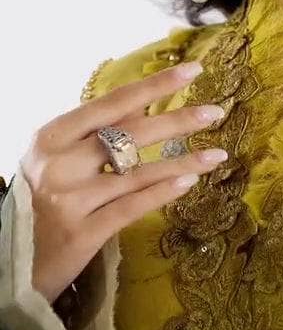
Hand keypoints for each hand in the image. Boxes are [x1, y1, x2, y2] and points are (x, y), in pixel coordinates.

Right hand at [20, 62, 226, 305]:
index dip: (155, 86)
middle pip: (129, 134)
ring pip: (136, 173)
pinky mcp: (81, 234)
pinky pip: (130, 207)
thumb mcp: (57, 158)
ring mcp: (69, 199)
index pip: (112, 103)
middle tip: (216, 112)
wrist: (13, 258)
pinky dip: (161, 192)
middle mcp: (59, 164)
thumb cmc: (41, 200)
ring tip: (217, 155)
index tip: (193, 71)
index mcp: (52, 137)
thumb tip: (143, 105)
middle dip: (178, 120)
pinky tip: (189, 182)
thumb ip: (94, 134)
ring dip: (182, 162)